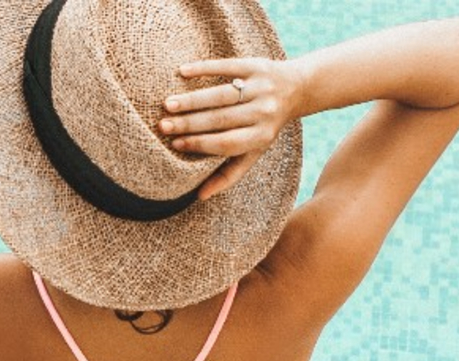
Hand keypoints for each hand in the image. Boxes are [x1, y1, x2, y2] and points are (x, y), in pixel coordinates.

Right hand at [157, 57, 302, 199]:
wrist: (296, 89)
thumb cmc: (264, 127)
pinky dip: (203, 68)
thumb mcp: (253, 152)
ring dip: (192, 99)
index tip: (176, 143)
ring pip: (221, 94)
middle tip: (162, 125)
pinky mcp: (256, 65)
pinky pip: (227, 66)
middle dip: (189, 123)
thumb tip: (200, 196)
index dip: (201, 144)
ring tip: (168, 104)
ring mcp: (260, 87)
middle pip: (220, 119)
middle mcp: (263, 112)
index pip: (226, 142)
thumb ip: (228, 173)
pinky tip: (182, 72)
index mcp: (261, 136)